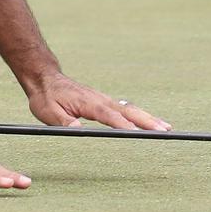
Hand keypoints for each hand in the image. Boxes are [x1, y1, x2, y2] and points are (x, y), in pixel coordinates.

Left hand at [27, 71, 170, 130]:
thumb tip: (77, 129)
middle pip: (126, 110)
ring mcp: (103, 99)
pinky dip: (138, 115)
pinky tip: (149, 122)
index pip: (108, 115)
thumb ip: (63, 121)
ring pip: (128, 108)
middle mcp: (99, 99)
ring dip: (147, 117)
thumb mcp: (48, 112)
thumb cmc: (46, 97)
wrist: (44, 78)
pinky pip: (124, 108)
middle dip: (146, 120)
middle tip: (165, 130)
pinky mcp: (103, 101)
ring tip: (166, 127)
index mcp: (87, 103)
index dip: (123, 125)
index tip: (137, 133)